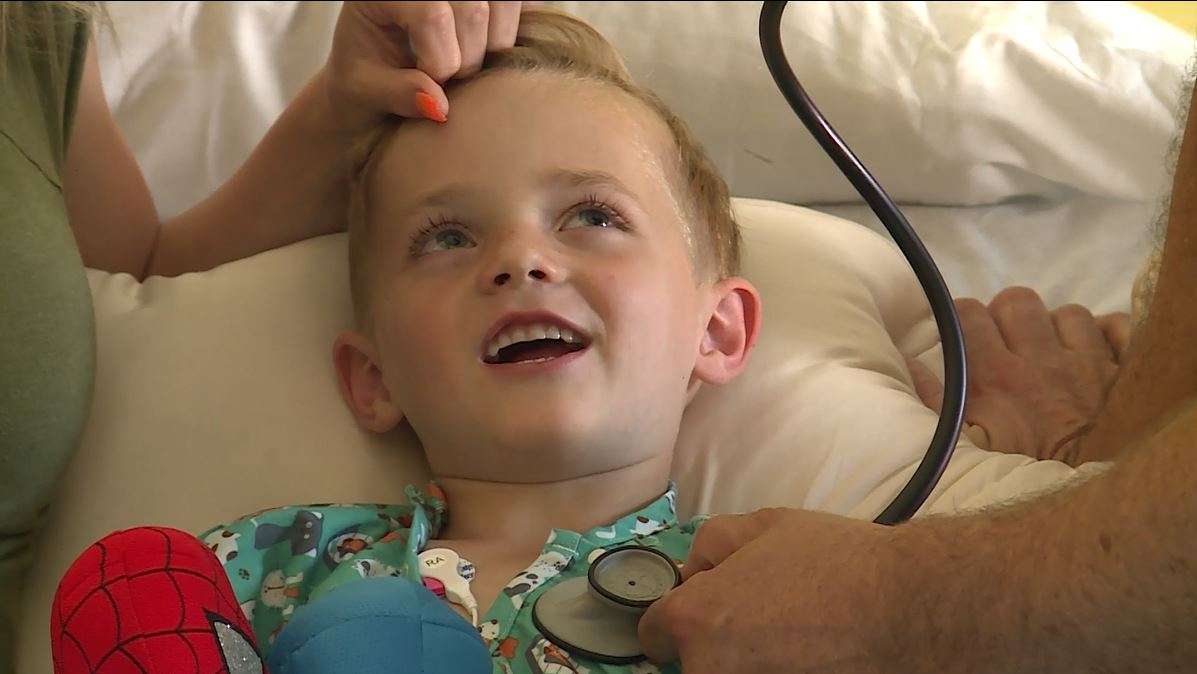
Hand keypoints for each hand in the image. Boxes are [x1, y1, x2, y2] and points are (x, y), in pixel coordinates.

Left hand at [320, 2, 529, 134]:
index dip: (440, 61)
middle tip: (450, 80)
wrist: (374, 71)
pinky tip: (489, 47)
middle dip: (470, 58)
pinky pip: (520, 2)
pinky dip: (513, 28)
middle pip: (473, 8)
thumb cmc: (365, 78)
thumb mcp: (365, 91)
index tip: (428, 85)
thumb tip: (439, 106)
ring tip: (470, 64)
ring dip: (496, 45)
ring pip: (505, 2)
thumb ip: (397, 95)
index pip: (431, 14)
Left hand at [638, 509, 897, 673]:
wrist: (910, 610)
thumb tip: (691, 570)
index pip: (654, 634)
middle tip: (762, 620)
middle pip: (692, 661)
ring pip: (729, 673)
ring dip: (749, 659)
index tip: (705, 613)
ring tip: (792, 638)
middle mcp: (709, 672)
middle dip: (717, 641)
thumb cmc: (837, 564)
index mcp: (696, 622)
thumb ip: (711, 543)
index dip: (678, 616)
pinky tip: (809, 655)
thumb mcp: (765, 525)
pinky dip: (777, 669)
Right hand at [908, 287, 1129, 465]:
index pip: (969, 315)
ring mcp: (1089, 363)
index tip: (964, 330)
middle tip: (1008, 338)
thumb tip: (909, 363)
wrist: (1091, 500)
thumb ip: (934, 402)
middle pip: (1018, 302)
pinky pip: (1117, 326)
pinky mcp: (1125, 372)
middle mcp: (1041, 360)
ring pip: (1069, 313)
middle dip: (1008, 314)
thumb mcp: (963, 448)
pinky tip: (1097, 351)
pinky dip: (1107, 335)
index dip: (963, 316)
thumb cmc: (1021, 477)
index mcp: (996, 378)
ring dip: (1058, 328)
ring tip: (1055, 351)